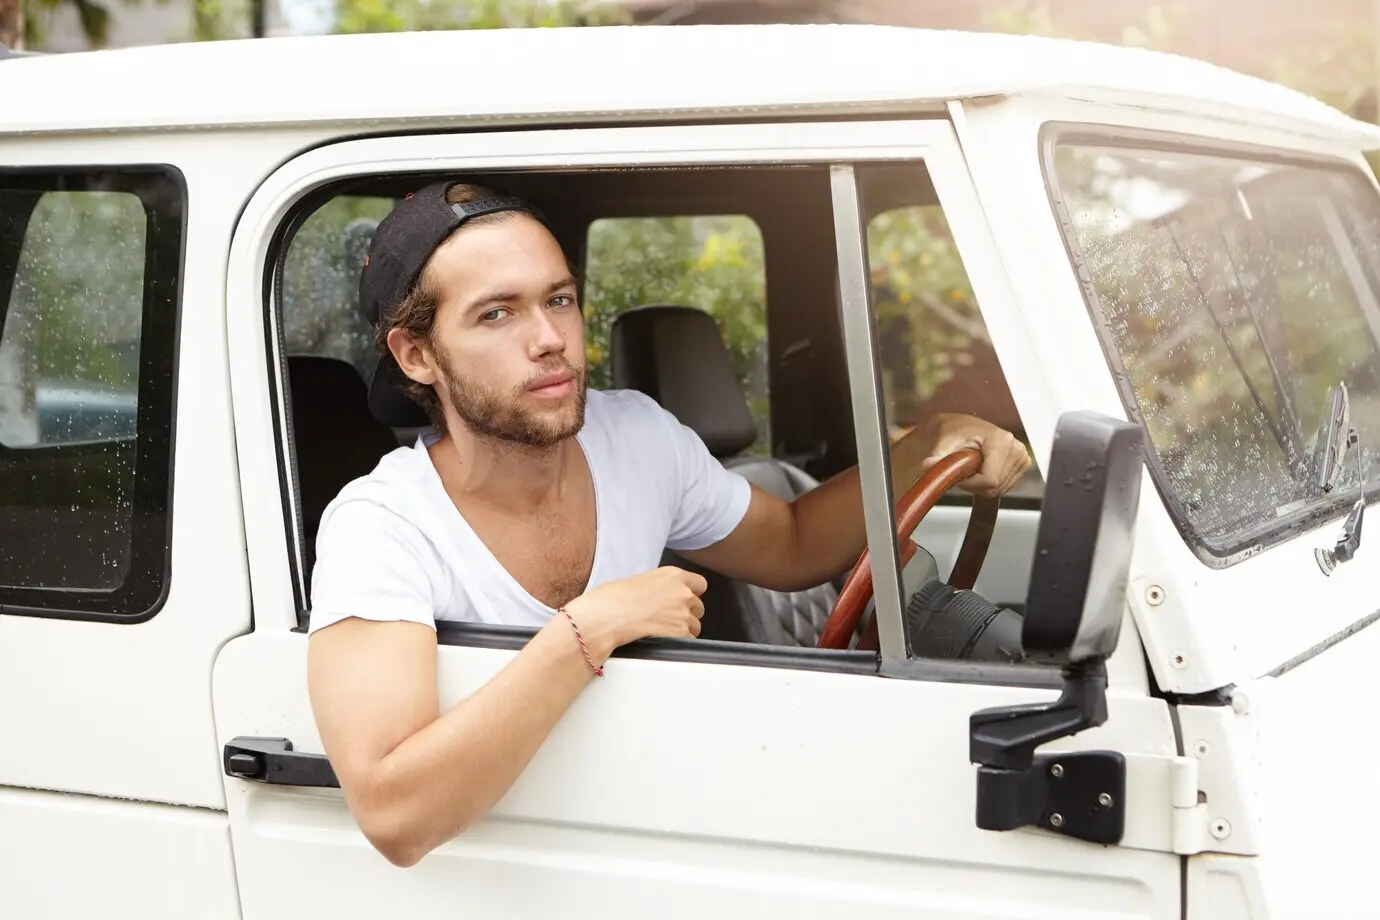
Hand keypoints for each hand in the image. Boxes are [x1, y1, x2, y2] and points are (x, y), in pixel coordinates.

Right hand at [563, 566, 707, 663]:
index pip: (700, 584)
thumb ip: (660, 587)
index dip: (692, 593)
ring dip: (683, 629)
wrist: (607, 615)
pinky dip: (679, 642)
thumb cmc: (614, 598)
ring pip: (695, 625)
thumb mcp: (641, 581)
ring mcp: (683, 613)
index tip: (684, 600)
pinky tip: (663, 640)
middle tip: (669, 618)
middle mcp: (683, 592)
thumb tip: (662, 597)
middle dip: (687, 613)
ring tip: (663, 631)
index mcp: (673, 575)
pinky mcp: (680, 633)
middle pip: (698, 606)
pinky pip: (688, 640)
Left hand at [914, 413, 1032, 498]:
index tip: (959, 475)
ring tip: (973, 467)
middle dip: (975, 484)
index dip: (970, 483)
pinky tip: (983, 469)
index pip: (990, 480)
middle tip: (964, 470)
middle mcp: (1015, 447)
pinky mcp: (1022, 464)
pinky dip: (990, 483)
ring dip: (982, 484)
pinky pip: (1004, 487)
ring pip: (1000, 489)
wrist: (960, 428)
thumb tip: (928, 464)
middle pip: (995, 487)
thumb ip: (937, 457)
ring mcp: (1021, 456)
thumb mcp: (943, 445)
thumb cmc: (954, 433)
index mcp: (1001, 440)